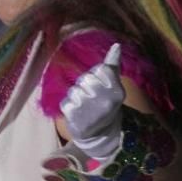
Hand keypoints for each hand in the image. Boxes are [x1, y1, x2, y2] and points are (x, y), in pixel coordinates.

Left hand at [60, 43, 124, 161]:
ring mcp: (90, 110)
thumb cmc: (105, 104)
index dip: (97, 76)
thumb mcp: (112, 86)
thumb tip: (116, 45)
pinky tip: (77, 114)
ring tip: (84, 107)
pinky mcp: (75, 117)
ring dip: (75, 97)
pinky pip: (65, 102)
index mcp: (117, 91)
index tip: (101, 87)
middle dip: (85, 86)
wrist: (100, 135)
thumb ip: (112, 66)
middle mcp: (106, 100)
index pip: (100, 69)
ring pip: (73, 90)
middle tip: (91, 99)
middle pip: (85, 78)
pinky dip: (68, 107)